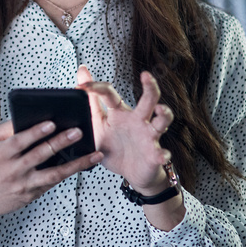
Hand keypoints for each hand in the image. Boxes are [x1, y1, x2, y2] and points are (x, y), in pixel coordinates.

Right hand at [0, 118, 102, 246]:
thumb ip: (5, 130)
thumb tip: (24, 117)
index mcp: (0, 155)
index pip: (20, 141)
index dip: (35, 132)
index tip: (51, 123)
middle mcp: (13, 171)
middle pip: (40, 155)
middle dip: (60, 142)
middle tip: (78, 132)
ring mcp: (24, 185)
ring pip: (54, 174)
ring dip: (76, 164)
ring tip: (93, 155)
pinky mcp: (31, 195)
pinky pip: (52, 182)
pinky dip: (68, 173)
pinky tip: (83, 164)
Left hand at [76, 65, 174, 194]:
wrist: (130, 174)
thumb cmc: (115, 147)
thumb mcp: (98, 124)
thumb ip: (90, 101)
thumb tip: (81, 73)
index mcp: (120, 113)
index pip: (110, 94)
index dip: (96, 87)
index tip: (83, 86)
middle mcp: (138, 121)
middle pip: (148, 100)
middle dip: (150, 87)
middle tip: (146, 76)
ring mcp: (148, 136)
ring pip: (161, 122)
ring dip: (164, 115)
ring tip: (161, 110)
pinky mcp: (154, 154)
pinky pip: (162, 153)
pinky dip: (163, 154)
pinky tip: (162, 155)